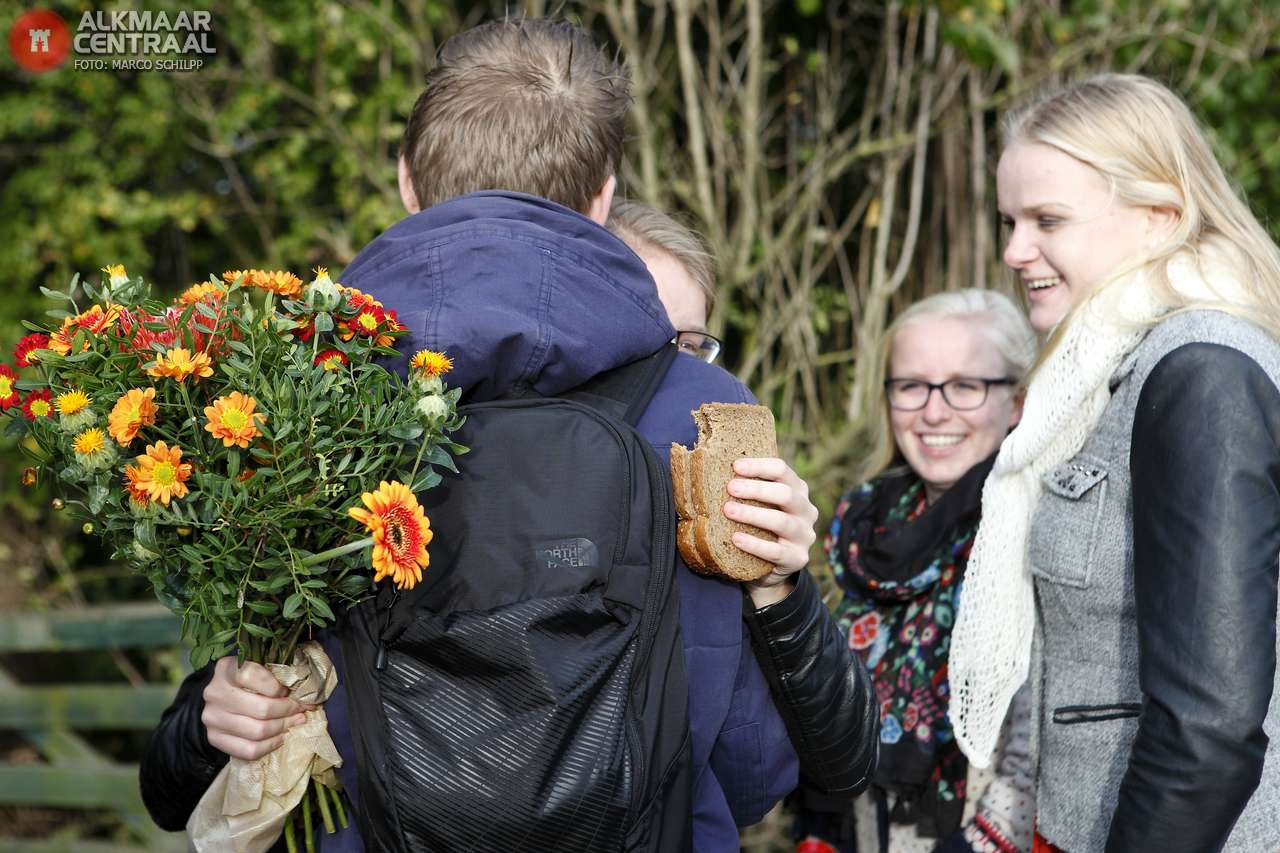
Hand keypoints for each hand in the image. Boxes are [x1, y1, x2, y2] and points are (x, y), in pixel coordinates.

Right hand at [202, 655, 310, 760]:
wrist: (220, 697)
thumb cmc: (246, 680)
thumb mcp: (257, 668)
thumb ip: (275, 675)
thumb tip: (304, 695)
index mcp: (226, 669)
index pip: (253, 676)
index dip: (277, 686)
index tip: (290, 690)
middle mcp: (215, 693)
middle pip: (261, 709)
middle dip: (288, 710)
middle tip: (301, 710)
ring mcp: (213, 718)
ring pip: (258, 731)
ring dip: (283, 727)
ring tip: (295, 722)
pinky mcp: (214, 738)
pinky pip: (249, 750)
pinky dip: (270, 745)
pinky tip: (281, 737)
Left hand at [721, 457, 818, 607]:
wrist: (770, 567)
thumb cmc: (760, 527)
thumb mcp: (760, 505)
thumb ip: (748, 489)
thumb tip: (713, 469)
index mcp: (798, 490)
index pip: (782, 470)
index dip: (759, 466)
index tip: (735, 466)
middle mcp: (806, 510)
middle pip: (785, 494)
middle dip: (756, 489)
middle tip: (730, 488)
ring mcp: (805, 536)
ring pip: (781, 521)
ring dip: (753, 514)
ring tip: (728, 510)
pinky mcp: (798, 558)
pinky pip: (776, 551)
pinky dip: (754, 544)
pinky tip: (736, 538)